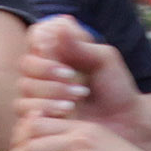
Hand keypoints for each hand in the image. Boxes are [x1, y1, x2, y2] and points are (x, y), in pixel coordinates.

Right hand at [19, 16, 140, 133]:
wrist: (124, 123)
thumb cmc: (116, 90)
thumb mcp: (105, 62)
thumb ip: (81, 46)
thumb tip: (59, 27)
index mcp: (59, 52)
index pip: (36, 36)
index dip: (43, 40)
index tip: (60, 49)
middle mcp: (44, 72)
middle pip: (27, 63)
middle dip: (47, 69)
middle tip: (72, 76)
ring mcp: (39, 96)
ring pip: (25, 87)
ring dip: (50, 89)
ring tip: (78, 96)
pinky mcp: (38, 118)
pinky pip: (26, 109)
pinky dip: (45, 107)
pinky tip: (67, 110)